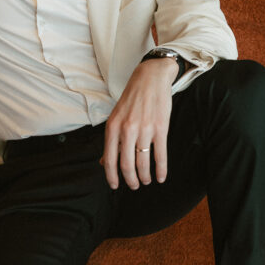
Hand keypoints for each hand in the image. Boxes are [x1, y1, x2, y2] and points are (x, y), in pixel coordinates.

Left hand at [102, 57, 177, 189]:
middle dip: (131, 180)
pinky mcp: (161, 128)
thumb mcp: (115, 118)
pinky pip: (160, 155)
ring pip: (143, 162)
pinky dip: (160, 169)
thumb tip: (103, 163)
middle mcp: (127, 130)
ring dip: (145, 176)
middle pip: (127, 164)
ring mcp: (144, 129)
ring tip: (146, 181)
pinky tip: (160, 177)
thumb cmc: (132, 99)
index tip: (115, 186)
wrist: (150, 78)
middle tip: (135, 186)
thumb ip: (111, 140)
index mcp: (112, 127)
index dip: (112, 176)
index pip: (109, 159)